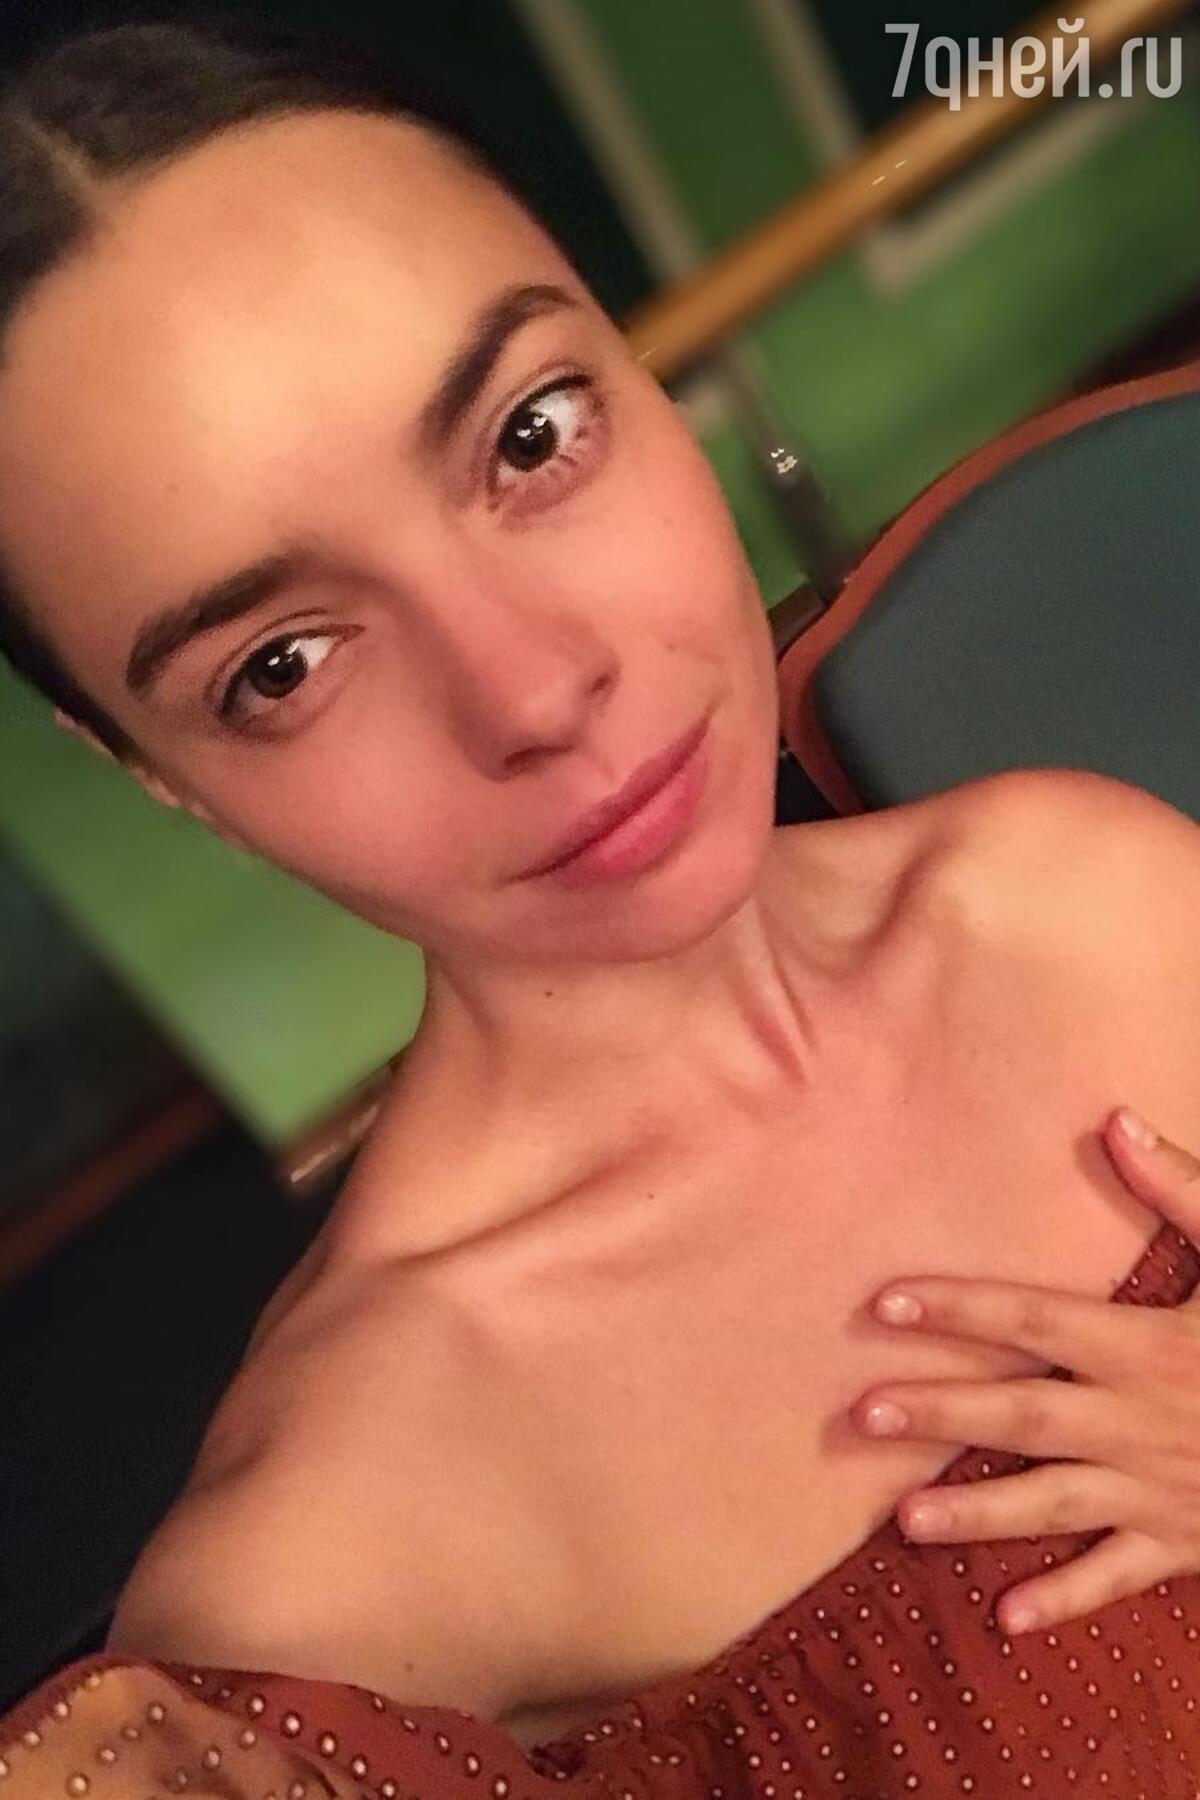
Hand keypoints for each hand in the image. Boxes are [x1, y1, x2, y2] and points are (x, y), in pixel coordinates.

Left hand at [851, 1107, 1199, 1634]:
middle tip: (862, 1415)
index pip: (1033, 1318)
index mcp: (1148, 1345)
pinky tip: (1007, 1617)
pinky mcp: (1187, 1542)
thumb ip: (1184, 1189)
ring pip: (1054, 1503)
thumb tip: (1115, 1119)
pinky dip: (1066, 1596)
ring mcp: (1161, 1488)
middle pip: (1023, 1414)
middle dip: (941, 1412)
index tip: (884, 1304)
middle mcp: (1140, 1419)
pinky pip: (1120, 1575)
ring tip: (902, 1521)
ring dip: (978, 1514)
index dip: (958, 1307)